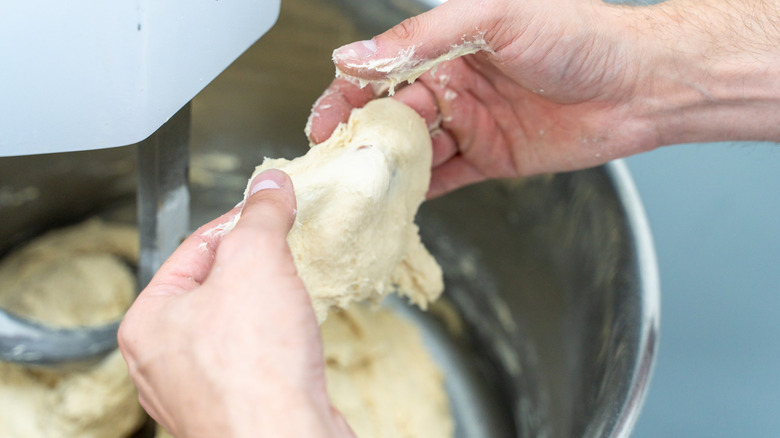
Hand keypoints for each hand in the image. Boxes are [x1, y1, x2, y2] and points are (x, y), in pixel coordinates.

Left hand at [118, 170, 353, 437]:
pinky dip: (277, 344)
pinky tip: (295, 343)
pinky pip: (254, 361)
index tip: (273, 208)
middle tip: (289, 252)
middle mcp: (164, 360)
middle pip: (216, 287)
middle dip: (257, 267)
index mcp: (149, 321)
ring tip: (295, 298)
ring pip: (236, 326)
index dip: (241, 221)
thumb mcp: (257, 263)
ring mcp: (198, 390)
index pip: (195, 248)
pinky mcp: (234, 410)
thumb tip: (269, 187)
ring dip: (269, 307)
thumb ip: (260, 217)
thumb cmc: (256, 369)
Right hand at [308, 0, 779, 196]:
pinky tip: (400, 203)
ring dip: (389, 169)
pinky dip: (422, 191)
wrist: (640, 85)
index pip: (381, 72)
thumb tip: (355, 56)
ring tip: (363, 191)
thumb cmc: (578, 35)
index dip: (347, 97)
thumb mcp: (494, 16)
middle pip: (392, 115)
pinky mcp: (492, 157)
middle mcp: (455, 84)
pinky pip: (447, 176)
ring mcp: (472, 123)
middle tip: (338, 167)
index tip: (322, 124)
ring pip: (415, 150)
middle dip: (364, 140)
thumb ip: (422, 38)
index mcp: (449, 45)